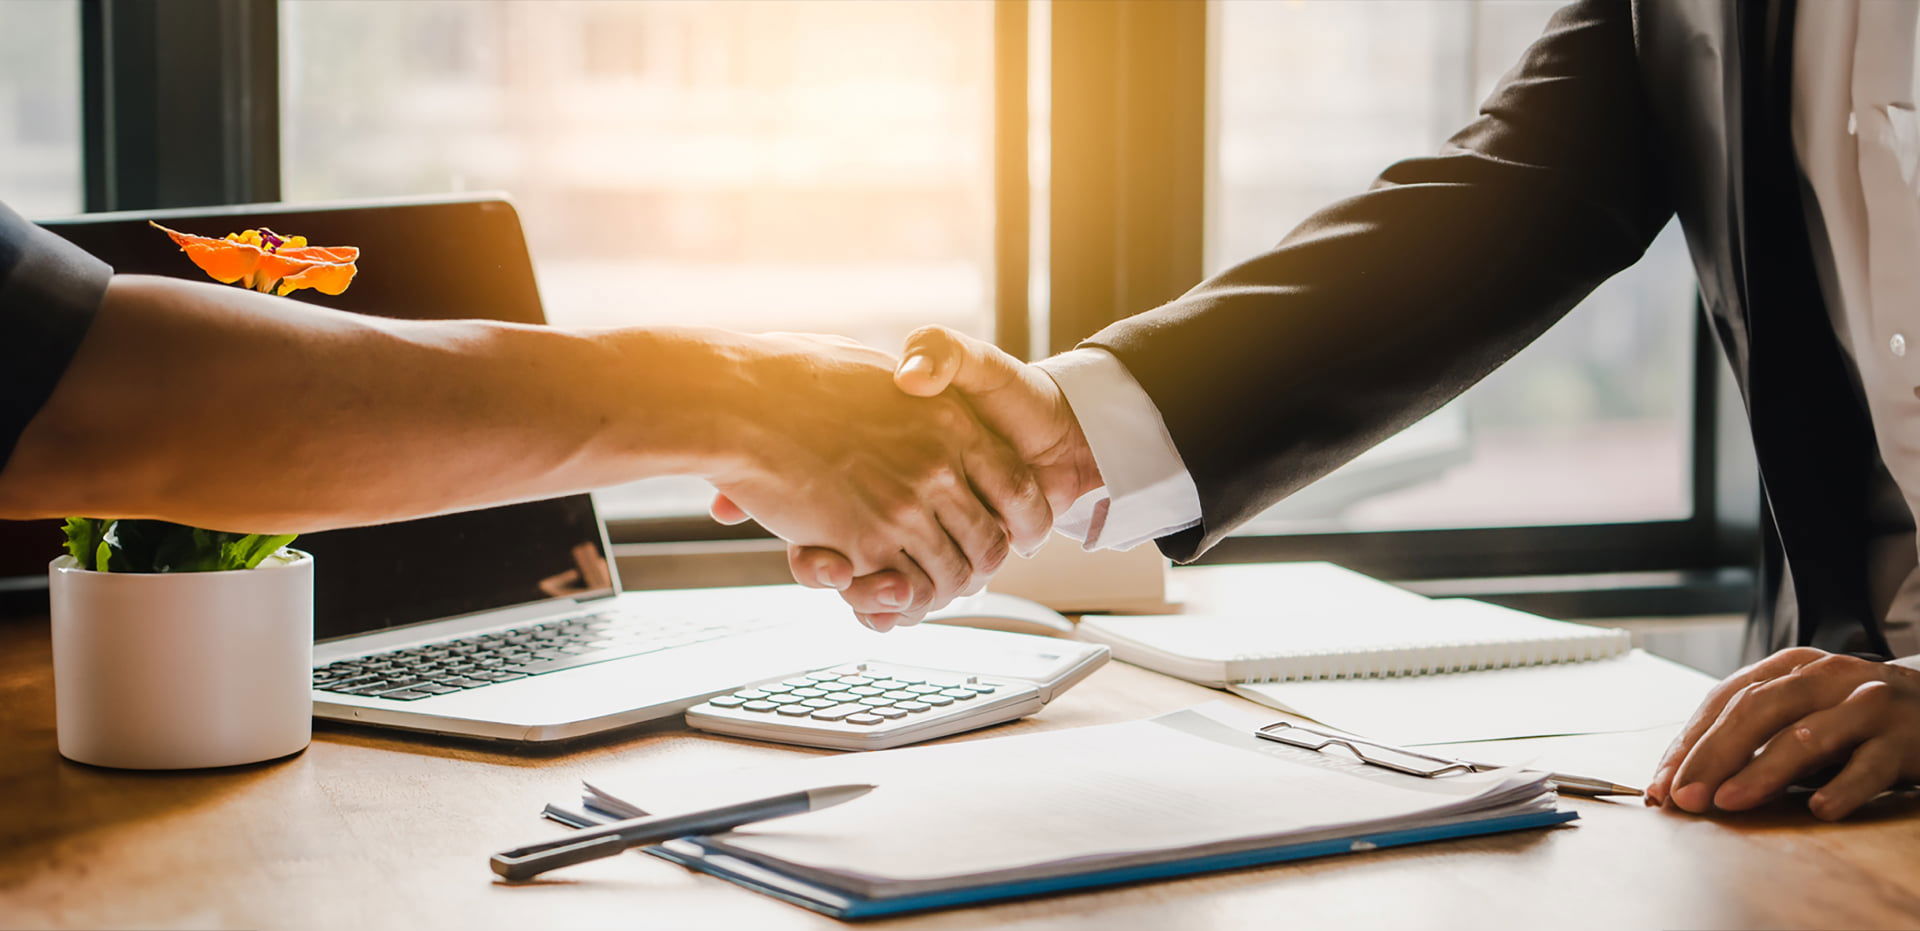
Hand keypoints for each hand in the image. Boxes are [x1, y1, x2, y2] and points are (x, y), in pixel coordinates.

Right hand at [705, 332, 1051, 626]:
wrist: (740, 398)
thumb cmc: (795, 375)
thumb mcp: (880, 366)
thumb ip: (913, 384)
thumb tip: (920, 385)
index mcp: (952, 420)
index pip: (1018, 486)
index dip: (1021, 519)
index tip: (1015, 534)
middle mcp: (940, 468)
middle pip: (991, 544)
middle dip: (980, 567)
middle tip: (966, 574)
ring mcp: (904, 509)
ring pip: (952, 577)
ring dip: (940, 592)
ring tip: (921, 588)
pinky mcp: (865, 544)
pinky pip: (904, 592)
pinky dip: (899, 603)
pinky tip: (886, 595)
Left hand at [1646, 647, 1919, 819]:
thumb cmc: (1857, 718)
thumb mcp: (1803, 714)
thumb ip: (1755, 738)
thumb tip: (1687, 780)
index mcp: (1791, 667)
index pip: (1725, 698)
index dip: (1689, 741)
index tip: (1661, 782)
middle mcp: (1827, 677)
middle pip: (1756, 711)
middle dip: (1711, 756)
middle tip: (1683, 797)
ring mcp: (1868, 705)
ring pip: (1805, 737)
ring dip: (1761, 772)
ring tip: (1728, 802)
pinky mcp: (1905, 740)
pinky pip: (1869, 766)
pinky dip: (1842, 788)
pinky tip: (1818, 809)